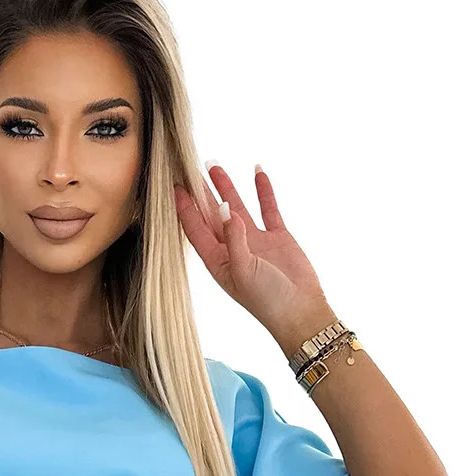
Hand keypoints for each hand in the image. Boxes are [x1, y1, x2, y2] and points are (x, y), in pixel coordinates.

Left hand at [175, 164, 334, 348]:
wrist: (300, 310)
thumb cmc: (267, 300)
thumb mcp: (244, 271)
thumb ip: (234, 239)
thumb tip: (226, 208)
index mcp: (218, 261)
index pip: (196, 230)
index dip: (185, 208)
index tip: (175, 185)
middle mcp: (233, 249)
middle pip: (212, 215)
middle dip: (201, 193)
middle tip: (188, 167)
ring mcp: (255, 241)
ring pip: (237, 207)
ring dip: (226, 187)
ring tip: (214, 165)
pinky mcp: (276, 237)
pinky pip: (268, 208)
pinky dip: (263, 191)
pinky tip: (257, 171)